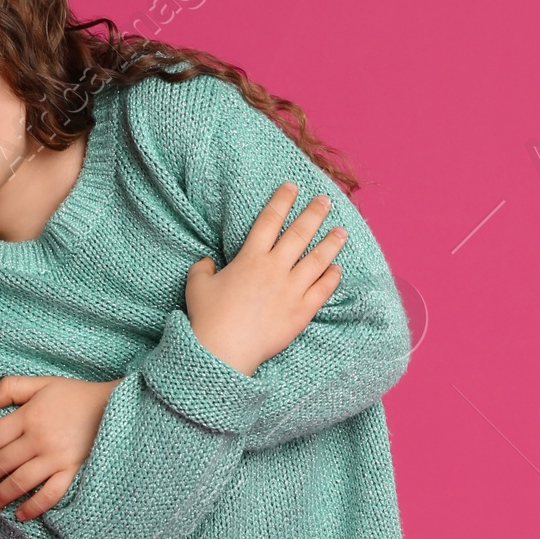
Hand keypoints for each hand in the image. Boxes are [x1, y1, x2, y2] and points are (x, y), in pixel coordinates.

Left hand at [0, 375, 119, 518]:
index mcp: (28, 416)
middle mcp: (39, 439)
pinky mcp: (72, 472)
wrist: (116, 406)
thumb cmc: (76, 395)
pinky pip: (50, 495)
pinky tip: (20, 514)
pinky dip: (34, 507)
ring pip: (19, 482)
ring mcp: (56, 458)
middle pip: (0, 463)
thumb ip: (10, 388)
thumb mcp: (42, 383)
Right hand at [184, 182, 346, 375]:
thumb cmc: (208, 318)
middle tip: (326, 200)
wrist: (223, 351)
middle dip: (314, 213)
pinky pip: (322, 290)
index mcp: (250, 258)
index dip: (281, 201)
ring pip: (317, 260)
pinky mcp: (301, 312)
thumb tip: (207, 261)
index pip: (269, 220)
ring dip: (331, 243)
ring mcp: (291, 290)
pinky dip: (331, 278)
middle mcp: (274, 269)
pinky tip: (337, 269)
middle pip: (299, 234)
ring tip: (342, 231)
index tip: (292, 186)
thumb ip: (202, 268)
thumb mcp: (197, 286)